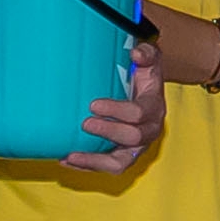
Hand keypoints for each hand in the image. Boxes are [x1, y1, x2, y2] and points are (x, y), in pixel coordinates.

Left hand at [65, 36, 163, 170]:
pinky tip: (65, 158)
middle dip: (108, 131)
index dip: (116, 111)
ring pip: (120, 162)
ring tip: (71, 155)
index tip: (93, 104)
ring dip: (95, 160)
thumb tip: (136, 54)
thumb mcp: (150, 61)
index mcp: (154, 108)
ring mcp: (136, 147)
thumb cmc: (144, 78)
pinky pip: (107, 167)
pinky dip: (86, 165)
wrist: (146, 95)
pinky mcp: (123, 155)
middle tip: (85, 124)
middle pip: (132, 137)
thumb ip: (146, 54)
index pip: (139, 113)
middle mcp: (148, 131)